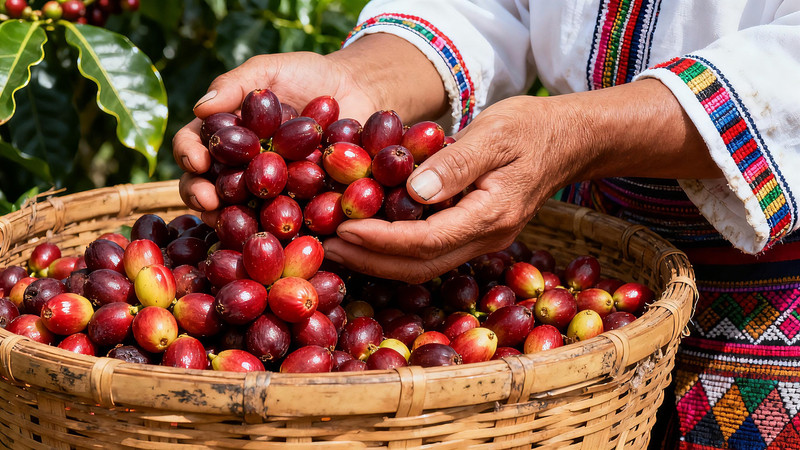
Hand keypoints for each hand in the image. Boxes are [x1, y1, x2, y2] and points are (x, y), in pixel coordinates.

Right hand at [173, 51, 378, 224]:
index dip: (189, 154)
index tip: (197, 160)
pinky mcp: (298, 203)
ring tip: (227, 222)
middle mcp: (239, 166)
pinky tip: (274, 234)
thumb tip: (200, 108)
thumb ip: (235, 84)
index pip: (194, 145)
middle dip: (200, 194)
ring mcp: (268, 189)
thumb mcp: (269, 71)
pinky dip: (275, 230)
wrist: (356, 91)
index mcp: (226, 136)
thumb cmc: (307, 76)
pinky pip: (283, 221)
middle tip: (207, 201)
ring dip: (228, 220)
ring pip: (238, 210)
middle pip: (207, 185)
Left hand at [323, 95, 574, 282]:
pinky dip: (396, 249)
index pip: (425, 241)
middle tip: (326, 247)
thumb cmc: (531, 129)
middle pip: (420, 266)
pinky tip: (369, 236)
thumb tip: (413, 192)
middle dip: (370, 260)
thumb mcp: (495, 134)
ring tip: (338, 246)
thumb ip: (455, 164)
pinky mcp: (475, 233)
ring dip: (379, 260)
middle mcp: (486, 238)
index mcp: (490, 216)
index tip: (341, 228)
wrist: (570, 139)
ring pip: (424, 265)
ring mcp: (482, 240)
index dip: (379, 239)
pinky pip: (431, 251)